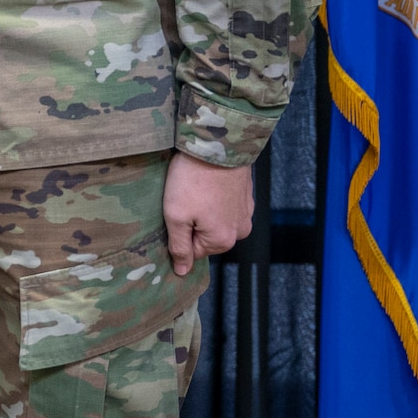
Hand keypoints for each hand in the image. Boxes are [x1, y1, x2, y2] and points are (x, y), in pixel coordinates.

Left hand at [164, 152, 253, 275]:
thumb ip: (179, 247)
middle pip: (205, 236)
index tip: (172, 214)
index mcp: (222, 240)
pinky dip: (212, 197)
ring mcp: (245, 212)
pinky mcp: (245, 195)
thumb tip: (182, 272)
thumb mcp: (176, 216)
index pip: (192, 252)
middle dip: (191, 221)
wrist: (218, 145)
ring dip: (202, 209)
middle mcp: (239, 231)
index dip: (177, 233)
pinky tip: (204, 183)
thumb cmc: (193, 180)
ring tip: (192, 189)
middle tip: (181, 198)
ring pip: (214, 220)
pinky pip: (224, 205)